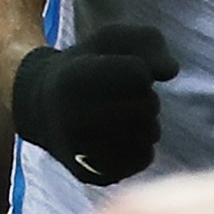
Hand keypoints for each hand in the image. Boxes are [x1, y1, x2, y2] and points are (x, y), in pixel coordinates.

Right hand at [12, 25, 178, 185]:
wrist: (42, 108)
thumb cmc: (88, 66)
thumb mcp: (113, 39)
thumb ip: (150, 43)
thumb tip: (171, 71)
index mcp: (75, 78)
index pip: (140, 74)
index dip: (140, 68)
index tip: (119, 71)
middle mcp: (73, 118)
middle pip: (148, 105)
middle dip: (146, 96)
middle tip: (122, 95)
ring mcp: (80, 152)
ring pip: (150, 134)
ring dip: (146, 122)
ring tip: (120, 115)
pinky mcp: (92, 175)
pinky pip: (144, 158)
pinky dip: (142, 145)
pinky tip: (121, 137)